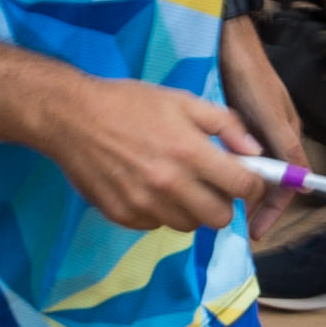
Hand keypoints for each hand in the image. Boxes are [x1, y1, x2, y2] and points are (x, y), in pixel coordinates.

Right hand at [40, 74, 262, 230]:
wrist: (71, 117)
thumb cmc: (129, 103)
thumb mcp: (182, 100)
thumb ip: (225, 124)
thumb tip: (255, 151)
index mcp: (190, 153)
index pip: (243, 187)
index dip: (253, 185)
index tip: (247, 179)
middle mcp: (170, 185)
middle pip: (219, 219)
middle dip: (223, 203)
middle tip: (211, 185)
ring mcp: (144, 205)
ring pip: (188, 225)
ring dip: (190, 209)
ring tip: (175, 183)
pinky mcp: (123, 216)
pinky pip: (156, 225)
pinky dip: (159, 212)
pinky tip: (147, 187)